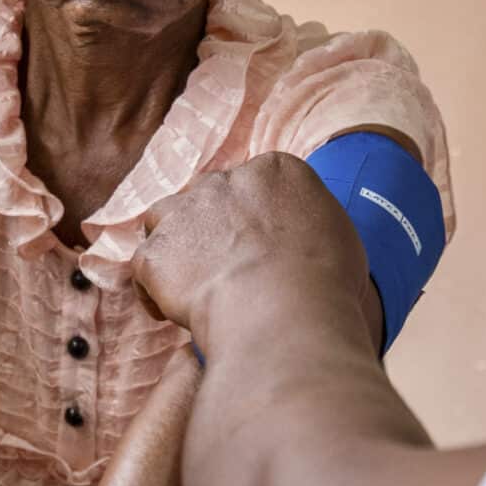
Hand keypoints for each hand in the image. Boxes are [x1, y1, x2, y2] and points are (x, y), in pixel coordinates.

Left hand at [134, 152, 368, 337]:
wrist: (282, 311)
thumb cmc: (323, 282)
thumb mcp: (338, 237)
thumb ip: (310, 222)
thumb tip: (303, 237)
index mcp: (275, 170)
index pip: (255, 183)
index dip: (253, 217)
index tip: (258, 246)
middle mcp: (224, 180)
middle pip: (208, 197)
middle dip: (212, 229)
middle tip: (227, 269)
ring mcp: (184, 213)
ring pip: (166, 221)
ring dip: (176, 249)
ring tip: (195, 287)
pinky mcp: (156, 252)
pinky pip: (146, 269)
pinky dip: (155, 293)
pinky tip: (177, 315)